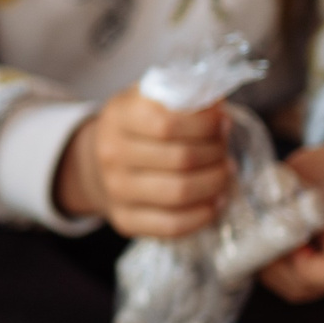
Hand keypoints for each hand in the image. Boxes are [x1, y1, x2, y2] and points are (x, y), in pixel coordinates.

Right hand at [55, 87, 232, 237]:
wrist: (98, 163)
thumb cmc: (138, 128)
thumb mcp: (150, 100)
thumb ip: (183, 97)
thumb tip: (218, 108)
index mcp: (119, 117)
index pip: (168, 124)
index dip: (205, 125)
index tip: (223, 123)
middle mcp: (111, 154)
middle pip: (180, 160)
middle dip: (216, 154)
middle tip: (225, 150)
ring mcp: (115, 191)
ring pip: (179, 193)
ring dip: (214, 183)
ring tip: (225, 174)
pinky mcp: (125, 220)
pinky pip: (171, 225)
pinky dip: (202, 215)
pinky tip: (214, 202)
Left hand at [259, 128, 323, 302]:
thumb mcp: (310, 167)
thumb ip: (279, 189)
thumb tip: (240, 204)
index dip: (298, 266)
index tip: (279, 242)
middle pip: (312, 286)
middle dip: (274, 269)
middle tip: (253, 243)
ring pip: (306, 289)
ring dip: (275, 272)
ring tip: (259, 244)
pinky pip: (308, 282)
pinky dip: (284, 270)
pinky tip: (272, 247)